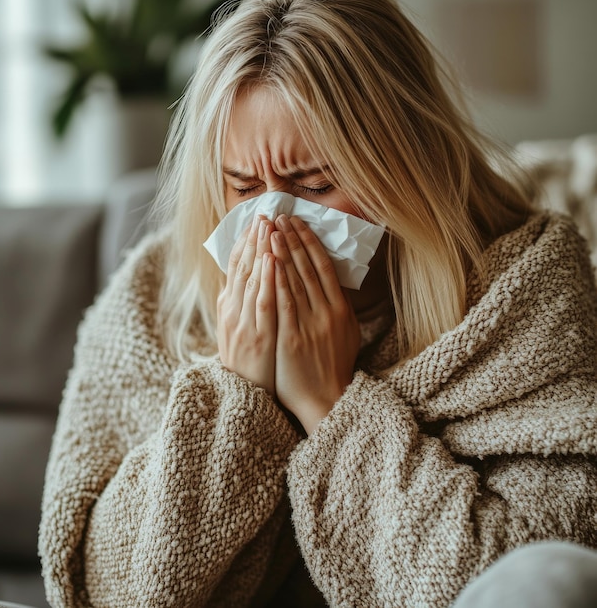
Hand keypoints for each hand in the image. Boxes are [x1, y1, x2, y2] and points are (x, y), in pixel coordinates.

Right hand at [217, 216, 276, 395]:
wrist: (246, 398)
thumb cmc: (248, 365)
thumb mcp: (236, 333)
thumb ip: (237, 307)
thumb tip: (237, 282)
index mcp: (229, 309)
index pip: (236, 268)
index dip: (245, 243)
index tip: (255, 221)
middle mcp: (232, 312)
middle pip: (242, 268)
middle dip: (253, 239)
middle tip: (264, 213)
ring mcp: (243, 324)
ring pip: (251, 279)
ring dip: (259, 250)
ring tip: (268, 225)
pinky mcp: (257, 337)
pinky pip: (262, 302)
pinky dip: (266, 279)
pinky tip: (271, 259)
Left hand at [271, 215, 359, 432]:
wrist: (328, 399)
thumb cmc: (333, 367)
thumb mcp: (344, 333)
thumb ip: (336, 307)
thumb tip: (329, 283)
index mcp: (341, 309)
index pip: (324, 266)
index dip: (309, 242)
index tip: (297, 223)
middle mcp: (327, 312)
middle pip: (309, 267)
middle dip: (293, 239)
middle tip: (280, 216)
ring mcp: (311, 323)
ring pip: (296, 280)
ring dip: (283, 252)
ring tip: (271, 229)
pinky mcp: (293, 337)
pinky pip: (284, 303)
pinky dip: (277, 279)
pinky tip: (269, 261)